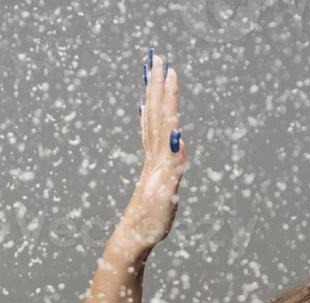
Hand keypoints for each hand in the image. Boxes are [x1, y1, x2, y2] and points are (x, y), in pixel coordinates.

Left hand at [113, 49, 188, 253]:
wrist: (132, 238)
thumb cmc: (150, 223)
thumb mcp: (166, 197)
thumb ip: (173, 166)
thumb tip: (177, 138)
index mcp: (160, 160)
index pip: (167, 120)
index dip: (170, 95)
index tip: (170, 69)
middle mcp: (153, 155)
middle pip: (156, 113)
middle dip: (157, 84)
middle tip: (157, 57)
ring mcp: (150, 161)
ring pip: (150, 120)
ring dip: (153, 95)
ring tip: (150, 73)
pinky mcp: (149, 168)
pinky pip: (147, 135)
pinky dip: (148, 117)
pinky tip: (145, 108)